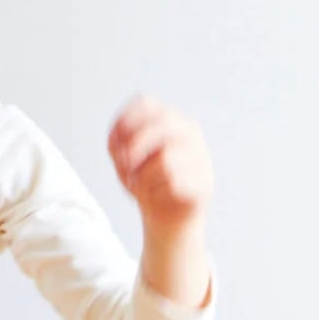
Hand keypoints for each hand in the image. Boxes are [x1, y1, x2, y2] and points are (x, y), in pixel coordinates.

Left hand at [108, 94, 213, 234]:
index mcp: (168, 118)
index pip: (146, 103)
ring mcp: (200, 156)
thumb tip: (125, 151)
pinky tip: (156, 194)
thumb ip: (117, 145)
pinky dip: (156, 190)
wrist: (167, 217)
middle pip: (160, 123)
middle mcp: (188, 131)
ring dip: (143, 175)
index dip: (125, 119)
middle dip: (135, 145)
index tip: (114, 143)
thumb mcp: (122, 158)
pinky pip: (174, 182)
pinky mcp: (204, 183)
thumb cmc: (143, 180)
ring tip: (138, 185)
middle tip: (124, 165)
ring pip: (165, 157)